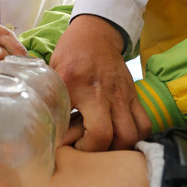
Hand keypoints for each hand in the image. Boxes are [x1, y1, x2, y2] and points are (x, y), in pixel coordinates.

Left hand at [50, 15, 150, 151]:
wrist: (96, 33)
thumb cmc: (70, 53)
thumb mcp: (52, 70)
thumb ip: (48, 96)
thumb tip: (42, 127)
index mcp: (72, 83)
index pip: (69, 122)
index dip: (63, 142)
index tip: (59, 146)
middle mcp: (98, 90)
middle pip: (103, 136)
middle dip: (93, 153)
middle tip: (84, 150)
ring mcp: (120, 93)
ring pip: (128, 135)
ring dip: (116, 149)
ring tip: (104, 147)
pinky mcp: (134, 94)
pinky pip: (144, 123)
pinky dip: (136, 138)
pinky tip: (122, 138)